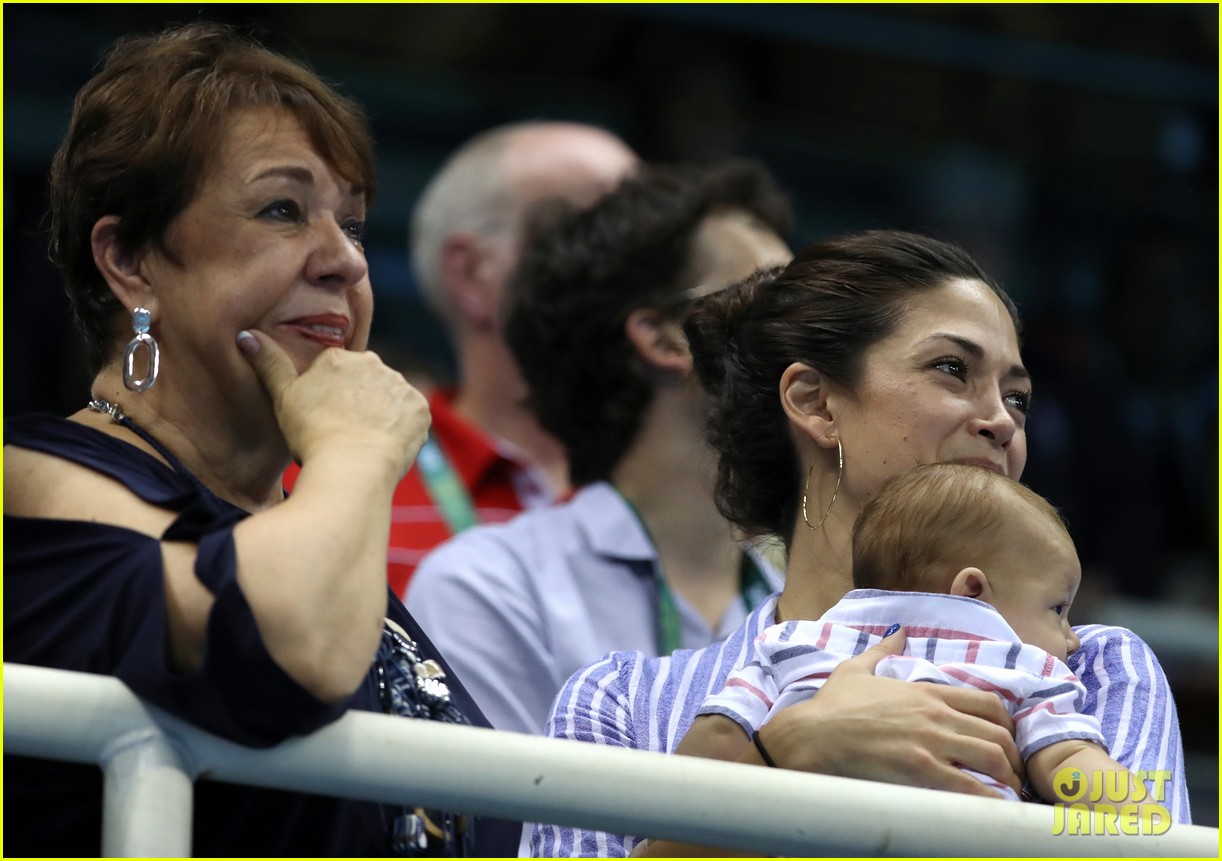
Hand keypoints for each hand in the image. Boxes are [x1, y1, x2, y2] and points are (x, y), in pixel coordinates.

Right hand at [238, 330, 428, 477]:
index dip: (330, 400)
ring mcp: (400, 386)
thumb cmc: (311, 434)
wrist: (350, 466)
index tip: (325, 420)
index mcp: (339, 358)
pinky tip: (385, 446)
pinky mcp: (420, 408)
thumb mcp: (282, 398)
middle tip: (345, 432)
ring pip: (390, 400)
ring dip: (381, 415)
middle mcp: (374, 363)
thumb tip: (246, 334)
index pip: (336, 374)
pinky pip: (411, 418)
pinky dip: (402, 431)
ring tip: (364, 442)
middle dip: (358, 403)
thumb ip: (268, 364)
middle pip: (366, 384)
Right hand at [760, 627, 1024, 797]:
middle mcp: (935, 714)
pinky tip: (991, 809)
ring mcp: (930, 741)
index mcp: (926, 691)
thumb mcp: (857, 668)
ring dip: (1006, 780)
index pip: (988, 703)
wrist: (811, 735)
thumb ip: (884, 650)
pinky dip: (989, 800)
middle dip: (1012, 758)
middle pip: (998, 734)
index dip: (1006, 726)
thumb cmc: (831, 705)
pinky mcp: (920, 769)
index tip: (1005, 742)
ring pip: (992, 758)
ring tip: (1005, 796)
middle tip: (1010, 776)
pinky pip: (970, 787)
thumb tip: (899, 632)